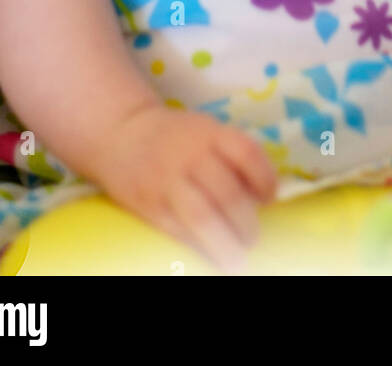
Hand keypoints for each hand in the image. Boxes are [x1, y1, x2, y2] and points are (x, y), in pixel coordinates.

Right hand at [91, 105, 278, 274]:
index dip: (265, 178)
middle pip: (227, 193)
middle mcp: (190, 154)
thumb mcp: (206, 130)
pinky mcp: (149, 205)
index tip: (269, 199)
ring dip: (225, 244)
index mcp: (209, 132)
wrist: (122, 133)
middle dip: (246, 224)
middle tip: (252, 240)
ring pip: (202, 216)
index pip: (246, 153)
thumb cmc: (175, 137)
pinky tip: (210, 256)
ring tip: (236, 261)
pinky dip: (198, 247)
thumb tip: (262, 197)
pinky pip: (177, 231)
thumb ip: (232, 156)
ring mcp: (167, 180)